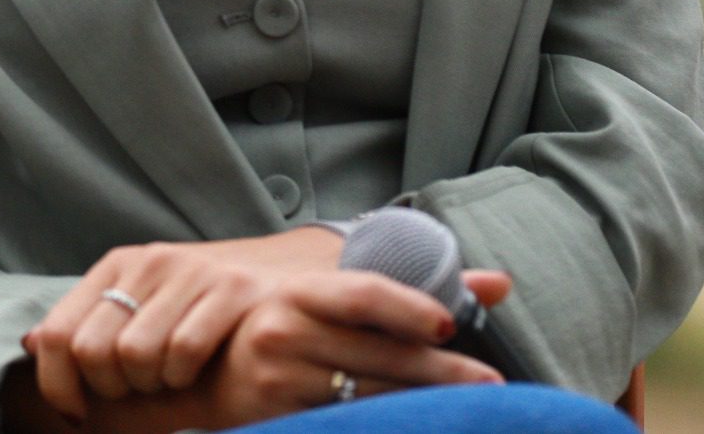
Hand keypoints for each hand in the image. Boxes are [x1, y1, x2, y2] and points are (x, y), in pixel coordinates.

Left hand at [28, 231, 399, 415]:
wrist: (291, 276)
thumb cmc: (206, 305)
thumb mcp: (144, 304)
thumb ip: (92, 324)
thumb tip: (30, 344)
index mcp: (116, 267)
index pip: (56, 334)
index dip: (59, 386)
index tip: (78, 411)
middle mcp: (147, 264)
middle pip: (92, 352)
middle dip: (111, 390)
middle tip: (138, 390)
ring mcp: (189, 272)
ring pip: (134, 356)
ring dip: (152, 385)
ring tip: (172, 377)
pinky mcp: (230, 288)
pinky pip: (182, 353)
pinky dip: (185, 376)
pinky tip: (198, 370)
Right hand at [194, 272, 505, 426]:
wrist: (203, 374)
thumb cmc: (283, 332)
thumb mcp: (331, 300)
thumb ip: (411, 290)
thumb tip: (500, 284)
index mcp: (301, 292)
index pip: (363, 293)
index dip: (408, 307)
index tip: (450, 325)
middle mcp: (285, 330)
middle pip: (378, 352)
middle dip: (441, 371)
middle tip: (491, 382)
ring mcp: (278, 376)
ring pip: (367, 394)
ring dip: (422, 403)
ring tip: (470, 409)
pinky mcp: (276, 414)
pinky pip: (341, 420)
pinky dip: (381, 422)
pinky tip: (412, 423)